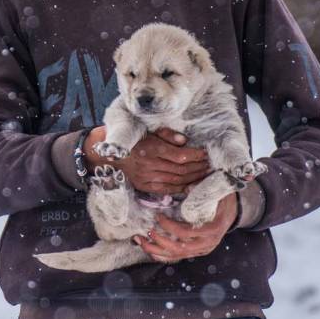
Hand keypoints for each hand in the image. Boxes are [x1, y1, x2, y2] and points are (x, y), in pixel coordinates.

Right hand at [84, 126, 209, 194]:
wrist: (108, 154)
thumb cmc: (131, 138)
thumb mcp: (147, 130)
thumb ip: (166, 134)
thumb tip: (184, 141)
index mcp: (150, 148)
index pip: (179, 155)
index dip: (196, 155)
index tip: (207, 153)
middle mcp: (149, 165)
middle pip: (180, 169)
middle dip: (198, 167)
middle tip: (211, 164)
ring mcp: (146, 177)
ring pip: (176, 180)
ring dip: (193, 177)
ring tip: (205, 173)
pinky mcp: (145, 186)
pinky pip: (167, 189)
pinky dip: (181, 187)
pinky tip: (192, 184)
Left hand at [132, 192, 237, 262]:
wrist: (234, 211)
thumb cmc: (223, 199)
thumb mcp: (217, 192)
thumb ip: (202, 190)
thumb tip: (187, 188)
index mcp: (212, 229)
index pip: (186, 232)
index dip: (170, 226)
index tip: (158, 217)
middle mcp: (208, 243)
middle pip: (180, 249)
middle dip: (160, 242)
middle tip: (146, 231)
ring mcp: (202, 249)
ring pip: (177, 256)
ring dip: (157, 251)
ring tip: (141, 242)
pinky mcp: (197, 251)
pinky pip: (178, 257)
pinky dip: (163, 255)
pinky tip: (150, 250)